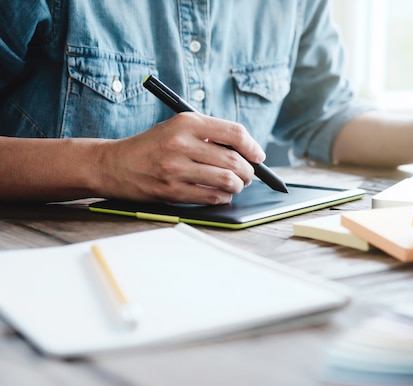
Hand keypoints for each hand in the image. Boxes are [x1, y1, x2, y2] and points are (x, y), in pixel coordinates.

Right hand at [95, 112, 265, 203]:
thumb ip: (210, 135)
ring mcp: (175, 168)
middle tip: (249, 176)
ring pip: (226, 180)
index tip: (259, 156)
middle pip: (234, 159)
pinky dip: (223, 197)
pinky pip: (211, 197)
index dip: (252, 146)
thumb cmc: (153, 146)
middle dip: (248, 171)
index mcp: (187, 122)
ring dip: (238, 186)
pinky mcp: (171, 190)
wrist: (114, 164)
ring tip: (236, 185)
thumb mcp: (178, 128)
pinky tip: (222, 194)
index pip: (234, 132)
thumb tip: (249, 152)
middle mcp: (181, 143)